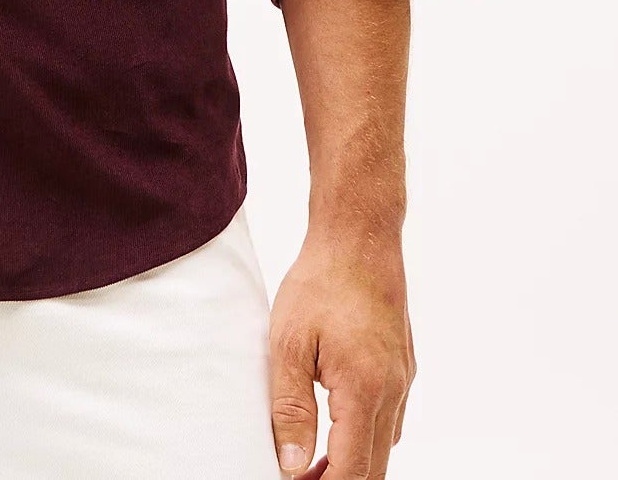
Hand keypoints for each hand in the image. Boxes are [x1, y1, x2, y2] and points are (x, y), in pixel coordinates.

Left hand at [267, 228, 415, 478]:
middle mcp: (394, 393)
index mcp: (366, 391)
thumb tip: (292, 466)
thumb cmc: (321, 283)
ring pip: (384, 447)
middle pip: (375, 469)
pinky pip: (389, 421)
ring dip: (353, 463)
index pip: (353, 473)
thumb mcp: (289, 344)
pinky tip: (334, 427)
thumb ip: (290, 410)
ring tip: (310, 461)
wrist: (359, 237)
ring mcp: (403, 381)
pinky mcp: (403, 369)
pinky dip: (364, 437)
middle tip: (299, 477)